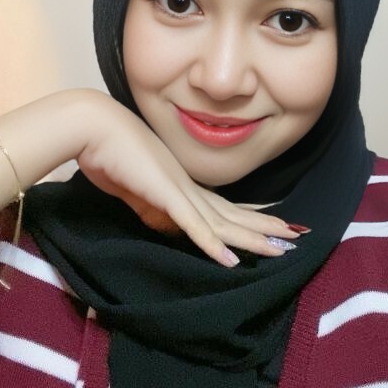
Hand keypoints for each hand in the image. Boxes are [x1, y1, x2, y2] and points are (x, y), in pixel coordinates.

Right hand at [76, 92, 301, 266]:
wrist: (93, 127)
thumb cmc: (109, 152)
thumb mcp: (135, 188)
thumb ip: (152, 206)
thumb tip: (166, 223)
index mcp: (181, 184)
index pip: (222, 207)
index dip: (248, 219)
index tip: (271, 227)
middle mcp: (188, 186)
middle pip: (233, 214)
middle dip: (264, 228)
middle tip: (295, 239)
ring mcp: (180, 190)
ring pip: (223, 222)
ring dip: (252, 238)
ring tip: (281, 250)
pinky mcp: (166, 195)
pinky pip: (194, 225)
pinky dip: (212, 244)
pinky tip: (231, 260)